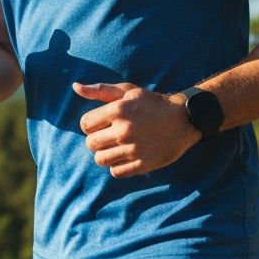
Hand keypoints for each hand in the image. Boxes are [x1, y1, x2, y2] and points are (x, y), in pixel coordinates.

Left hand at [73, 82, 200, 177]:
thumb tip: (75, 87)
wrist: (183, 118)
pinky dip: (117, 166)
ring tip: (115, 147)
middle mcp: (124, 130)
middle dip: (96, 139)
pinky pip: (116, 172)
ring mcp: (133, 148)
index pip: (85, 124)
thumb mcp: (127, 91)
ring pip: (101, 160)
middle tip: (108, 136)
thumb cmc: (152, 102)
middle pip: (91, 143)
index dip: (90, 124)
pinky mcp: (143, 164)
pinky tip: (125, 157)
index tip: (100, 124)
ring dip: (104, 154)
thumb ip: (99, 90)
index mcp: (118, 109)